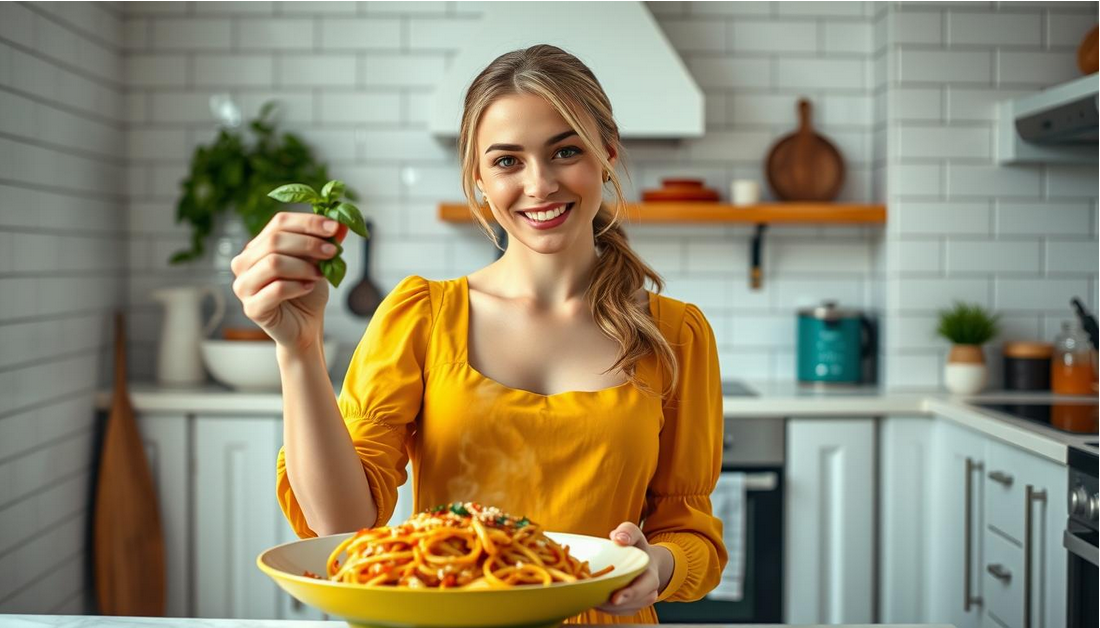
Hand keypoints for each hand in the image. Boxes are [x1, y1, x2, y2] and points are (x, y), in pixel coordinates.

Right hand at [230, 212, 347, 351]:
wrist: (305, 326)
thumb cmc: (307, 292)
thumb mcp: (318, 262)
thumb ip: (325, 242)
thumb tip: (342, 223)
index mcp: (257, 246)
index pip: (279, 222)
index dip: (308, 222)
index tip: (334, 227)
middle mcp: (243, 263)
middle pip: (275, 241)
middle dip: (309, 244)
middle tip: (332, 252)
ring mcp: (243, 286)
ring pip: (273, 263)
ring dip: (304, 266)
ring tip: (320, 274)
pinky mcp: (252, 308)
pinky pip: (276, 289)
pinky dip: (298, 286)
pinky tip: (308, 287)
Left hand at [594, 522, 673, 615]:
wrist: (642, 560)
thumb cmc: (636, 547)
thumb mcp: (634, 534)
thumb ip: (628, 531)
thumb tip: (618, 538)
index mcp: (650, 576)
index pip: (643, 588)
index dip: (630, 594)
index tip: (615, 598)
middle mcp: (647, 593)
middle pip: (631, 604)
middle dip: (612, 605)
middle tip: (594, 601)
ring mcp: (637, 603)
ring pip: (620, 611)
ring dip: (604, 606)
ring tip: (588, 596)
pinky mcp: (626, 608)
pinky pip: (614, 612)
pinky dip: (602, 607)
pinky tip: (591, 598)